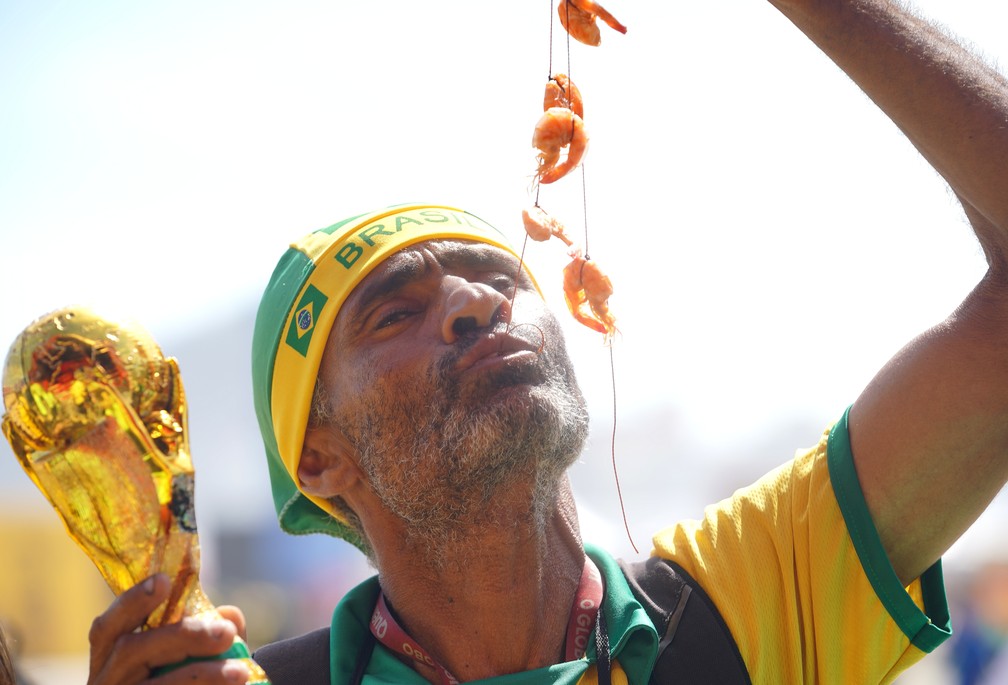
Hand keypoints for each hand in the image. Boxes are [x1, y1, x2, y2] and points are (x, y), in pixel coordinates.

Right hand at [87, 574, 251, 683]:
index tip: (162, 581)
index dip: (132, 601)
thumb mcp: (192, 654)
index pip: (108, 625)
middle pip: (131, 651)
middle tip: (226, 633)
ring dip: (200, 675)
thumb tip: (230, 615)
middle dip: (183, 636)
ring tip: (240, 673)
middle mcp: (104, 678)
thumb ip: (210, 634)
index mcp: (110, 655)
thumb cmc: (178, 678)